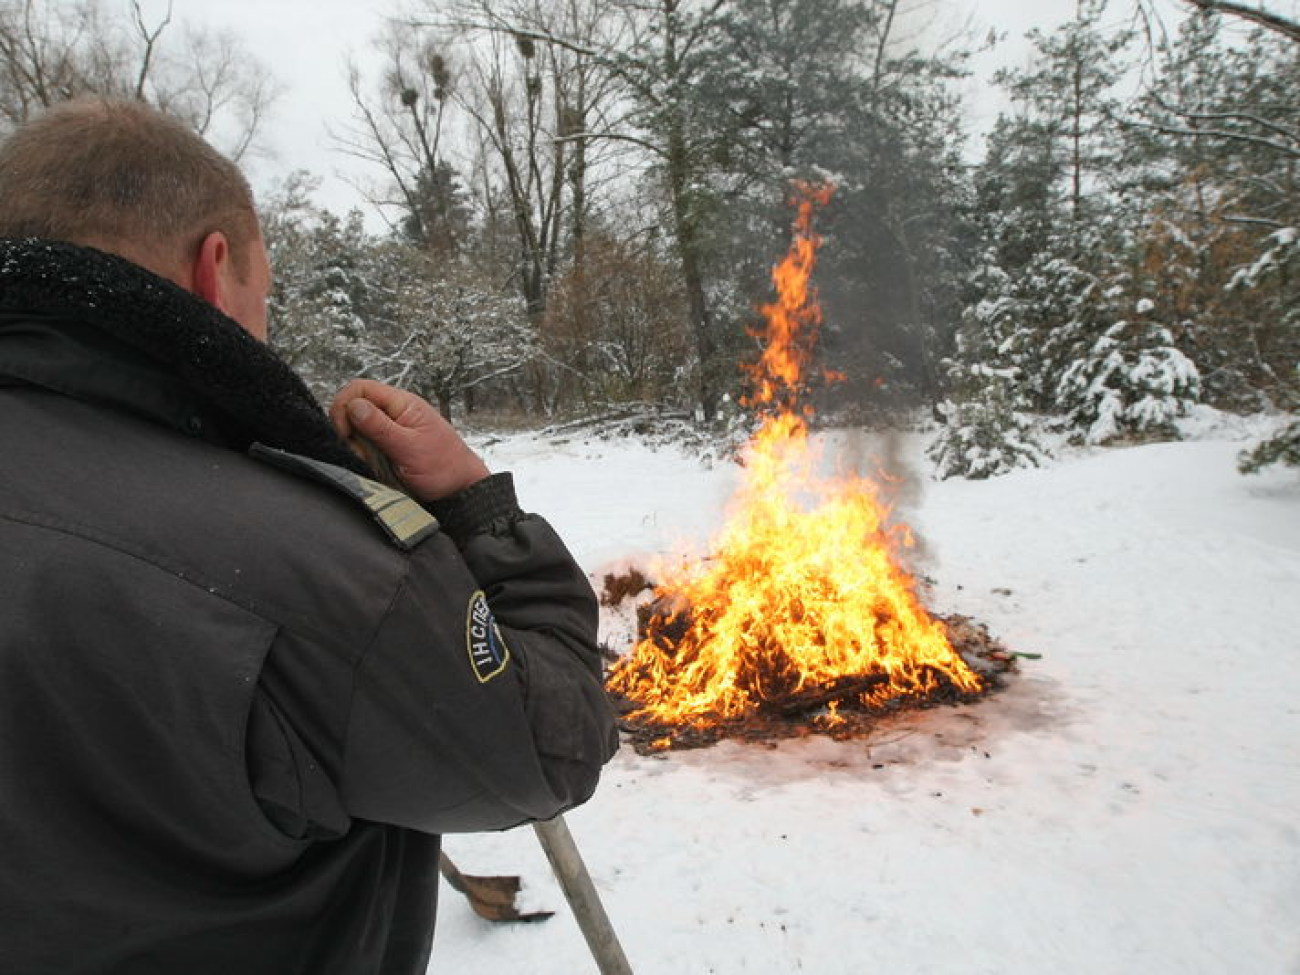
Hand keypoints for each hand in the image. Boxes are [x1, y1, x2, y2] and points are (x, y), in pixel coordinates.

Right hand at [329, 379, 489, 501]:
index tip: (346, 432)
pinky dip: (364, 456)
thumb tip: (353, 405)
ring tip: (373, 462)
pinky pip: (365, 445)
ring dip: (357, 447)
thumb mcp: (409, 448)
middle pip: (354, 408)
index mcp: (402, 404)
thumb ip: (380, 426)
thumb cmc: (445, 468)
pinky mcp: (388, 446)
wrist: (461, 490)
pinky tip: (375, 466)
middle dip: (349, 431)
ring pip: (357, 429)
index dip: (345, 406)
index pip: (360, 388)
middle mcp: (394, 412)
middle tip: (362, 452)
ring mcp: (390, 429)